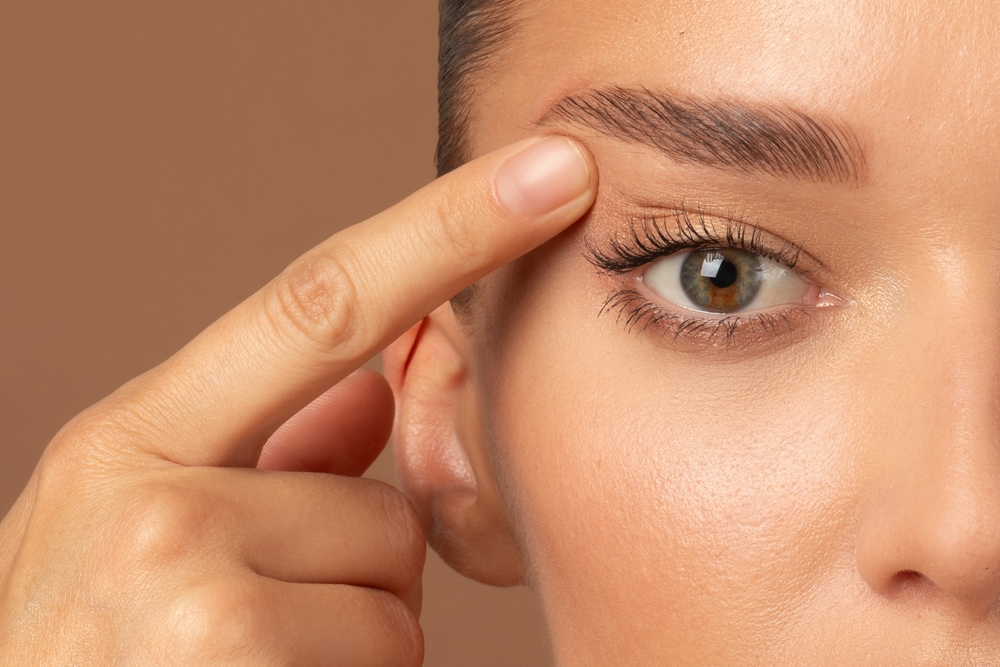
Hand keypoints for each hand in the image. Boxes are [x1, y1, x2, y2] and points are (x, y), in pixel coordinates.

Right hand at [0, 136, 595, 664]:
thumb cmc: (84, 656)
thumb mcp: (139, 531)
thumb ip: (265, 451)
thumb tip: (372, 388)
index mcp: (130, 440)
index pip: (320, 302)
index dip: (450, 229)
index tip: (554, 170)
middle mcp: (152, 504)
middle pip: (385, 498)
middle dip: (359, 567)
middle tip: (265, 619)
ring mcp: (191, 597)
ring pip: (395, 590)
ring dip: (353, 638)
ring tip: (256, 666)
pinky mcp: (236, 666)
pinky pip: (389, 657)